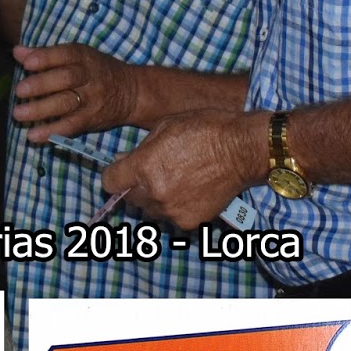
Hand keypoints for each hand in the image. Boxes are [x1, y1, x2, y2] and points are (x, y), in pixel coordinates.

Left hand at [12, 43, 138, 141]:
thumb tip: (17, 52)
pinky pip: (70, 126)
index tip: (27, 63)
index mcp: (83, 57)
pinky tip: (33, 135)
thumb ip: (46, 55)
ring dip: (41, 110)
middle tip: (19, 90)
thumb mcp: (77, 56)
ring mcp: (91, 99)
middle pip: (66, 79)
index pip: (65, 55)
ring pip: (66, 104)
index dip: (46, 58)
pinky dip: (51, 132)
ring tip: (18, 114)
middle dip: (42, 85)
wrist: (131, 92)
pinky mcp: (90, 120)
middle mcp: (89, 77)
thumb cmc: (95, 70)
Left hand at [102, 109, 262, 230]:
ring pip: (150, 211)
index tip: (123, 171)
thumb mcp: (164, 128)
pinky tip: (190, 193)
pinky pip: (172, 219)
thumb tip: (125, 161)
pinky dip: (176, 209)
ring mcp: (172, 211)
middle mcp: (154, 194)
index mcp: (143, 168)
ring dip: (155, 200)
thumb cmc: (204, 130)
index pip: (109, 183)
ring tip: (175, 183)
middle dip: (136, 187)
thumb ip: (140, 150)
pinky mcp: (190, 222)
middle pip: (129, 199)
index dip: (115, 175)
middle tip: (154, 173)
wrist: (241, 150)